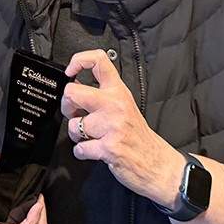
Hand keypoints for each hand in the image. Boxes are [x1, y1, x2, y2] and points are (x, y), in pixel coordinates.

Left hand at [61, 50, 183, 208]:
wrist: (158, 163)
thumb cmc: (138, 135)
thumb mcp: (124, 105)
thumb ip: (102, 93)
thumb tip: (75, 84)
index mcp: (118, 91)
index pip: (98, 60)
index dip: (78, 61)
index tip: (70, 72)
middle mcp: (114, 105)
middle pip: (72, 92)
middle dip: (66, 106)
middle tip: (74, 113)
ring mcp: (111, 126)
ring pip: (72, 125)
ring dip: (75, 134)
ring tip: (89, 136)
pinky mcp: (108, 147)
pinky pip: (79, 148)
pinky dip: (82, 152)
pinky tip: (93, 150)